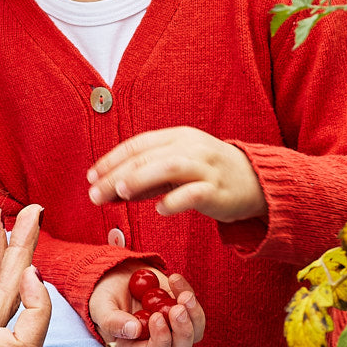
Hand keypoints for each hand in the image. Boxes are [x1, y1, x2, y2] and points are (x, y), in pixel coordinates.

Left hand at [86, 127, 265, 222]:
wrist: (256, 181)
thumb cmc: (206, 174)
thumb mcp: (175, 168)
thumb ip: (144, 179)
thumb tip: (106, 189)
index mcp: (176, 137)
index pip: (137, 144)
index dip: (111, 159)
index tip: (90, 176)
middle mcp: (190, 147)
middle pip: (147, 157)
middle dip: (116, 174)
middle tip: (93, 193)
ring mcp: (206, 167)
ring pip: (169, 167)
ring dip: (141, 179)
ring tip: (119, 192)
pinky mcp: (219, 189)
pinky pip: (196, 193)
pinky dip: (176, 200)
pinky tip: (160, 209)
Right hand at [89, 264, 204, 346]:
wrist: (117, 277)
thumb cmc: (105, 297)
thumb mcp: (101, 307)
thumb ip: (112, 321)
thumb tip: (134, 330)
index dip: (160, 341)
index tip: (156, 317)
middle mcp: (158, 344)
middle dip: (183, 331)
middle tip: (177, 308)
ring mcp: (173, 329)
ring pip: (194, 333)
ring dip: (194, 315)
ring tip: (183, 294)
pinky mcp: (183, 312)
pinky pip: (195, 310)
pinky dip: (189, 294)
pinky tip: (174, 279)